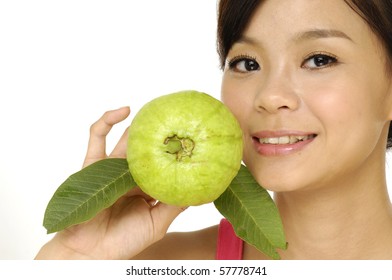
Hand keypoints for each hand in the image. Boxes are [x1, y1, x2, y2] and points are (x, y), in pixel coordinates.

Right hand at [35, 107, 185, 258]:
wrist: (90, 253)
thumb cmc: (124, 240)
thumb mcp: (157, 223)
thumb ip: (174, 205)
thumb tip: (199, 190)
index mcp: (146, 186)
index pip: (163, 162)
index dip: (175, 150)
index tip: (193, 136)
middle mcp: (131, 174)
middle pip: (146, 147)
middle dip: (159, 133)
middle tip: (176, 115)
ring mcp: (112, 168)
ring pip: (125, 139)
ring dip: (139, 124)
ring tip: (156, 109)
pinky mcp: (92, 164)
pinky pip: (97, 136)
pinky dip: (107, 120)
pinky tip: (125, 110)